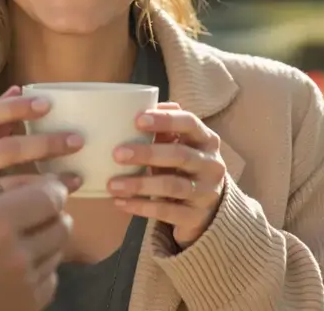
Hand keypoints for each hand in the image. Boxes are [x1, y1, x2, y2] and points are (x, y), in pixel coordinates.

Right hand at [0, 87, 83, 232]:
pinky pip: (13, 218)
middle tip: (77, 140)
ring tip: (75, 178)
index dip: (16, 107)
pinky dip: (39, 211)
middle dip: (46, 143)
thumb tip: (18, 91)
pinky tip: (56, 209)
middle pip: (5, 150)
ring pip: (14, 187)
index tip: (49, 104)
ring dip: (50, 182)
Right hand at [0, 175, 72, 310]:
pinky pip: (50, 276)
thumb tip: (24, 171)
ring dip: (48, 236)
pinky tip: (21, 262)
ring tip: (30, 232)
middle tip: (43, 206)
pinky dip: (41, 266)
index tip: (49, 182)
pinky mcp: (25, 306)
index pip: (46, 194)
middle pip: (60, 221)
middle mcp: (11, 251)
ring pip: (58, 249)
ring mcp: (21, 282)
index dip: (52, 186)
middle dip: (55, 211)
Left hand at [107, 102, 226, 247]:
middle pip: (179, 155)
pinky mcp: (196, 216)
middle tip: (117, 153)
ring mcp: (206, 192)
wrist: (209, 210)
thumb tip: (143, 107)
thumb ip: (165, 130)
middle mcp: (211, 164)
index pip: (190, 123)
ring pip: (171, 185)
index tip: (138, 120)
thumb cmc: (185, 168)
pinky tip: (120, 203)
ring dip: (139, 184)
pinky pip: (166, 211)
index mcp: (207, 139)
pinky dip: (141, 206)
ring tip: (112, 184)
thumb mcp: (180, 146)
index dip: (165, 120)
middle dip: (147, 153)